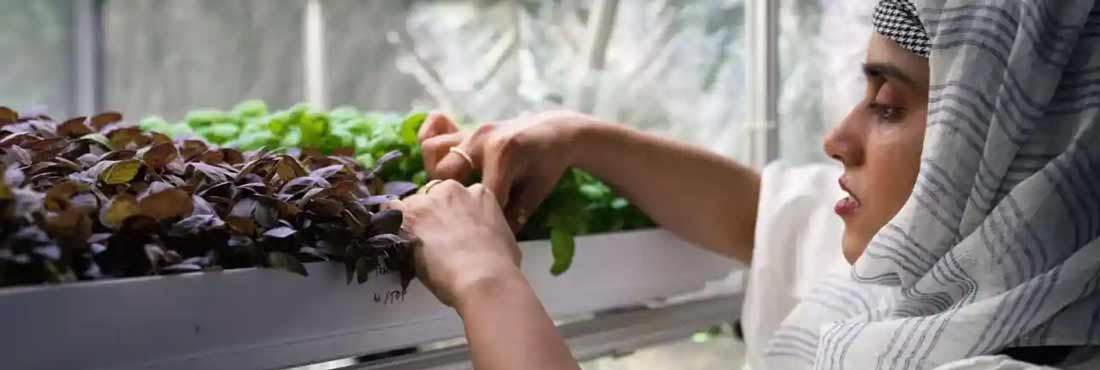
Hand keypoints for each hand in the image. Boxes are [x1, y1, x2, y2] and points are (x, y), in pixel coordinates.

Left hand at [387, 180, 521, 306]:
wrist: (483, 277)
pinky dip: (390, 222)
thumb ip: (491, 231)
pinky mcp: (409, 215)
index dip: (454, 215)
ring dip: (413, 220)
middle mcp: (454, 189)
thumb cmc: (501, 266)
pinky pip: (391, 210)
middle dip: (433, 214)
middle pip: (435, 195)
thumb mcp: (505, 241)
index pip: (460, 197)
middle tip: (435, 240)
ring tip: (415, 245)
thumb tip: (489, 242)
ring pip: (413, 203)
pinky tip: (394, 238)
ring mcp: (430, 200)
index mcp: (480, 193)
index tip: (453, 231)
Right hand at [418, 111, 594, 230]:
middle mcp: (481, 140)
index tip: (482, 231)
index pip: (481, 195)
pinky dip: (430, 139)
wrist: (556, 131)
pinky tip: (437, 159)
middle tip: (465, 211)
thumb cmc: (548, 164)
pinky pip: (436, 127)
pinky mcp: (465, 127)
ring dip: (437, 173)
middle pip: (446, 173)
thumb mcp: (537, 191)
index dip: (482, 217)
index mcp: (503, 156)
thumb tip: (495, 241)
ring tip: (451, 191)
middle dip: (451, 196)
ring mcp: (471, 130)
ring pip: (433, 150)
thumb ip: (515, 215)